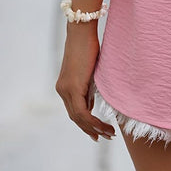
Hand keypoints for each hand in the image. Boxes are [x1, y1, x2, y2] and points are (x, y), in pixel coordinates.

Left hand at [55, 24, 114, 141]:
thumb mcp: (90, 72)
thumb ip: (89, 89)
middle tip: (105, 137)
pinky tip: (103, 126)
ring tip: (109, 133)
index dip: (86, 124)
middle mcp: (62, 90)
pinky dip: (92, 121)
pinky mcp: (72, 87)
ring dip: (94, 128)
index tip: (98, 132)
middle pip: (75, 118)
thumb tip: (92, 105)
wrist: (82, 33)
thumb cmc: (89, 47)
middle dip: (91, 130)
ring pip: (78, 118)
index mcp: (65, 87)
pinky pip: (82, 112)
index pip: (75, 111)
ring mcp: (65, 89)